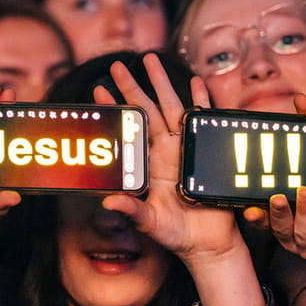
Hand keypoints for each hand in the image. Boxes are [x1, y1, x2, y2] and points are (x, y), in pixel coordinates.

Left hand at [93, 54, 242, 270]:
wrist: (208, 245)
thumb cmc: (176, 235)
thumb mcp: (149, 223)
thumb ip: (132, 210)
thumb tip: (108, 202)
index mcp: (149, 165)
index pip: (129, 131)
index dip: (115, 111)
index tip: (98, 90)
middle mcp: (165, 152)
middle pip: (147, 111)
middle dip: (132, 87)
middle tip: (116, 64)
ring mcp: (186, 150)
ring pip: (172, 107)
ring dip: (161, 83)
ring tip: (149, 59)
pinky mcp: (207, 152)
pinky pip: (203, 121)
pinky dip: (201, 101)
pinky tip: (195, 81)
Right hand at [248, 187, 305, 275]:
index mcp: (292, 224)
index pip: (269, 219)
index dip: (258, 215)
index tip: (250, 209)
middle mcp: (297, 238)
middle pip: (281, 227)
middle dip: (277, 212)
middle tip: (277, 198)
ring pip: (302, 234)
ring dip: (302, 214)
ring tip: (304, 194)